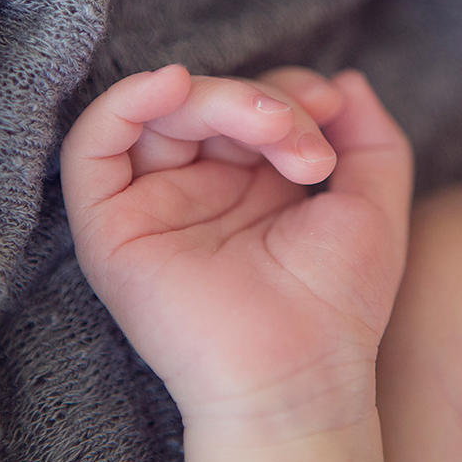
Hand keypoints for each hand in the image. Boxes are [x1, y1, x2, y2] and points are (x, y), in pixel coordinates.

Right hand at [61, 65, 411, 443]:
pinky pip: (90, 150)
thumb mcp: (372, 205)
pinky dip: (122, 105)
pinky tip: (170, 86)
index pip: (244, 108)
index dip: (286, 91)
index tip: (331, 110)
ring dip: (213, 99)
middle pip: (198, 106)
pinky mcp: (108, 231)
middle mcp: (192, 193)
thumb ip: (368, 137)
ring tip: (269, 127)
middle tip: (301, 136)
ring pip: (153, 117)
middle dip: (257, 100)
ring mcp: (147, 209)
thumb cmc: (334, 308)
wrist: (295, 379)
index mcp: (243, 187)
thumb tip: (345, 83)